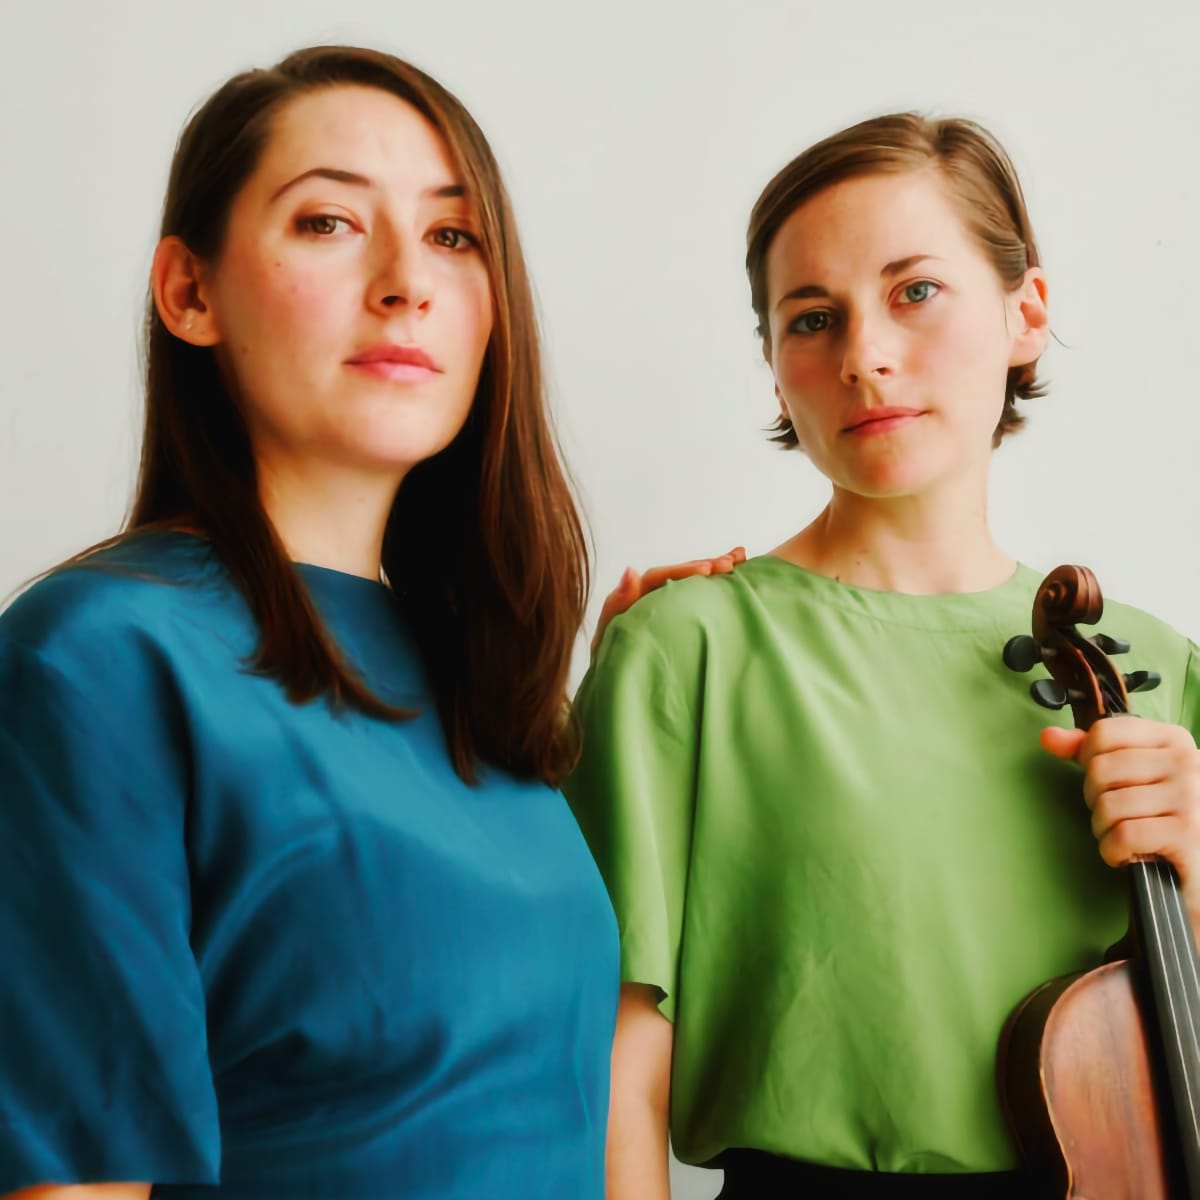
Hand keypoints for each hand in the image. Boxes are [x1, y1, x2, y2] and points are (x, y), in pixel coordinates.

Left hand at [591, 546, 746, 654]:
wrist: (615, 690)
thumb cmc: (609, 667)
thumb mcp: (608, 638)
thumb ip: (617, 606)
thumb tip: (631, 570)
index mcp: (631, 599)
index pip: (658, 577)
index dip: (683, 571)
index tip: (708, 570)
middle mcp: (649, 599)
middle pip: (679, 576)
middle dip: (705, 567)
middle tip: (730, 563)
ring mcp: (666, 610)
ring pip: (692, 584)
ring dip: (715, 570)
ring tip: (740, 558)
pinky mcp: (680, 621)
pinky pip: (699, 599)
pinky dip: (716, 585)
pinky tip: (738, 570)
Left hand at [1042, 717, 1199, 930]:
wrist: (1199, 869)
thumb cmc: (1164, 819)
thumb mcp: (1135, 777)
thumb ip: (1092, 753)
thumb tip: (1048, 737)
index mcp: (1174, 740)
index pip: (1104, 733)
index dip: (1088, 760)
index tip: (1104, 783)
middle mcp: (1187, 762)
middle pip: (1101, 769)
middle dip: (1095, 800)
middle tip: (1117, 817)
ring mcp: (1190, 798)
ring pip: (1108, 805)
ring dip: (1104, 830)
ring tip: (1126, 838)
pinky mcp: (1186, 835)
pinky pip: (1122, 835)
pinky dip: (1114, 851)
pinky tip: (1129, 855)